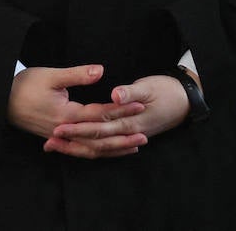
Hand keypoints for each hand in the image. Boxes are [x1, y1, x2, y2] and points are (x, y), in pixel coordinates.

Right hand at [8, 65, 146, 150]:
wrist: (1, 100)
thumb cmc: (25, 85)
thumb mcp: (52, 75)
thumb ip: (78, 75)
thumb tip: (101, 71)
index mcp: (66, 115)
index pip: (99, 114)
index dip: (120, 110)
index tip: (139, 106)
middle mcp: (65, 131)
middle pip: (99, 138)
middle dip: (122, 137)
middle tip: (144, 136)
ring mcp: (60, 138)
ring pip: (90, 149)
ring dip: (113, 149)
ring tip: (133, 148)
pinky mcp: (56, 139)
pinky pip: (80, 150)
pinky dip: (97, 152)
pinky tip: (108, 151)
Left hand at [45, 74, 191, 158]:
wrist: (186, 100)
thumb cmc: (167, 90)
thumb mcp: (149, 86)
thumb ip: (131, 91)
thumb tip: (115, 95)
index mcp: (129, 121)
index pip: (98, 127)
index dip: (78, 128)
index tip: (59, 127)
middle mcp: (127, 133)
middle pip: (95, 142)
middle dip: (72, 142)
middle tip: (49, 141)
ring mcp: (129, 136)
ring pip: (100, 148)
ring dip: (78, 148)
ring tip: (57, 146)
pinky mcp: (129, 135)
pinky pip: (107, 147)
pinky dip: (92, 149)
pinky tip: (81, 146)